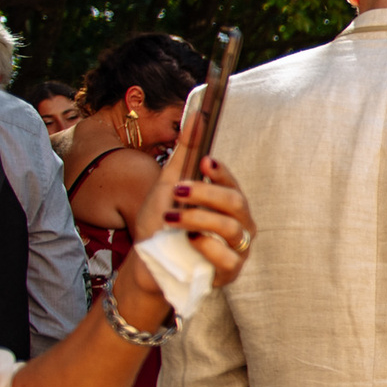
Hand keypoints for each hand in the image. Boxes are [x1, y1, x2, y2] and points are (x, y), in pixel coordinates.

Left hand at [144, 133, 256, 288]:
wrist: (148, 264)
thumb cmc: (162, 225)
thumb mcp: (168, 186)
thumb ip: (185, 153)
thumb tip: (196, 115)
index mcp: (227, 203)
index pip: (232, 183)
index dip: (222, 172)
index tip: (205, 162)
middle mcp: (239, 224)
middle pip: (235, 202)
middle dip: (206, 194)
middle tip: (178, 191)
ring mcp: (237, 249)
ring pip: (230, 228)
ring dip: (198, 219)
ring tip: (171, 218)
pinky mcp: (230, 271)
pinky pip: (226, 257)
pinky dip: (206, 247)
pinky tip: (189, 241)